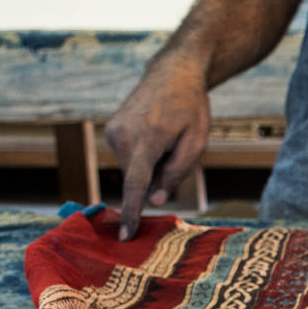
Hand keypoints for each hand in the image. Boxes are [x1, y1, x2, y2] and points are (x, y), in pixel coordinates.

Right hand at [103, 55, 211, 240]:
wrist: (174, 72)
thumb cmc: (191, 108)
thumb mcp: (196, 142)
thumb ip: (176, 173)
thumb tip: (155, 200)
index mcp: (149, 138)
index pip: (136, 184)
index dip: (131, 213)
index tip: (125, 236)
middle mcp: (124, 135)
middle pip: (138, 179)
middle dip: (156, 179)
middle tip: (174, 151)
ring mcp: (113, 131)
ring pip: (133, 169)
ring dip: (150, 165)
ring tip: (165, 138)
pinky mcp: (111, 130)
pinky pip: (128, 158)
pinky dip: (142, 156)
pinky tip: (154, 135)